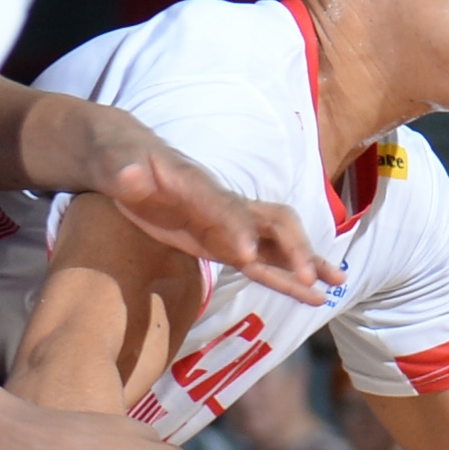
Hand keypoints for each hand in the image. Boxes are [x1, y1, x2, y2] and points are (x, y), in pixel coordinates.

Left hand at [35, 98, 330, 307]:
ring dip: (305, 263)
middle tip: (309, 277)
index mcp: (196, 185)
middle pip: (270, 222)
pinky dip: (285, 277)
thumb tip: (130, 175)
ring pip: (276, 243)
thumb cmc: (117, 156)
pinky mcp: (220, 242)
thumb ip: (123, 170)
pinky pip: (261, 262)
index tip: (247, 257)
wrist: (121, 156)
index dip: (236, 229)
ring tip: (335, 286)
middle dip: (292, 248)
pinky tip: (309, 293)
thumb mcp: (113, 160)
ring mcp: (226, 223)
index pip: (223, 207)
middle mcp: (222, 203)